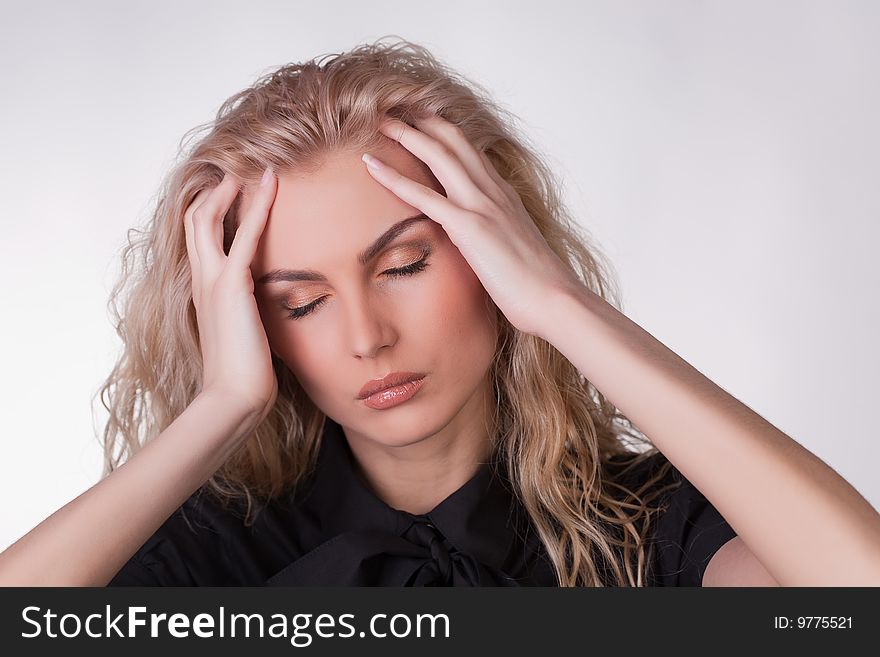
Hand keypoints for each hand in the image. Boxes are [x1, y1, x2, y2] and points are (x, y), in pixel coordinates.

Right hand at [183, 168, 278, 423]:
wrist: (235, 396)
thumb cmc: (243, 374)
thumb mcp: (244, 335)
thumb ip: (248, 315)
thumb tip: (264, 312)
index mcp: (204, 292)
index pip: (200, 241)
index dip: (211, 213)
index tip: (231, 194)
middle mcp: (201, 280)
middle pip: (194, 220)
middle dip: (212, 193)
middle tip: (235, 171)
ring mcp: (212, 280)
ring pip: (206, 218)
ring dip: (226, 191)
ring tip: (248, 168)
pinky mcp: (232, 284)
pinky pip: (244, 234)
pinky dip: (257, 205)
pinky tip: (271, 183)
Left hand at [362, 114, 582, 337]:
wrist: (555, 301)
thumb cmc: (538, 287)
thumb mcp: (514, 252)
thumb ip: (495, 238)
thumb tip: (482, 245)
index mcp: (504, 196)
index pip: (470, 151)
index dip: (443, 131)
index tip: (419, 118)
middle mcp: (494, 192)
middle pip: (454, 141)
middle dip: (421, 120)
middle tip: (393, 106)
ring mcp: (483, 206)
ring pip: (439, 156)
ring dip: (405, 134)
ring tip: (377, 120)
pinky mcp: (470, 227)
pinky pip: (424, 196)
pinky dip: (394, 177)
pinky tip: (372, 165)